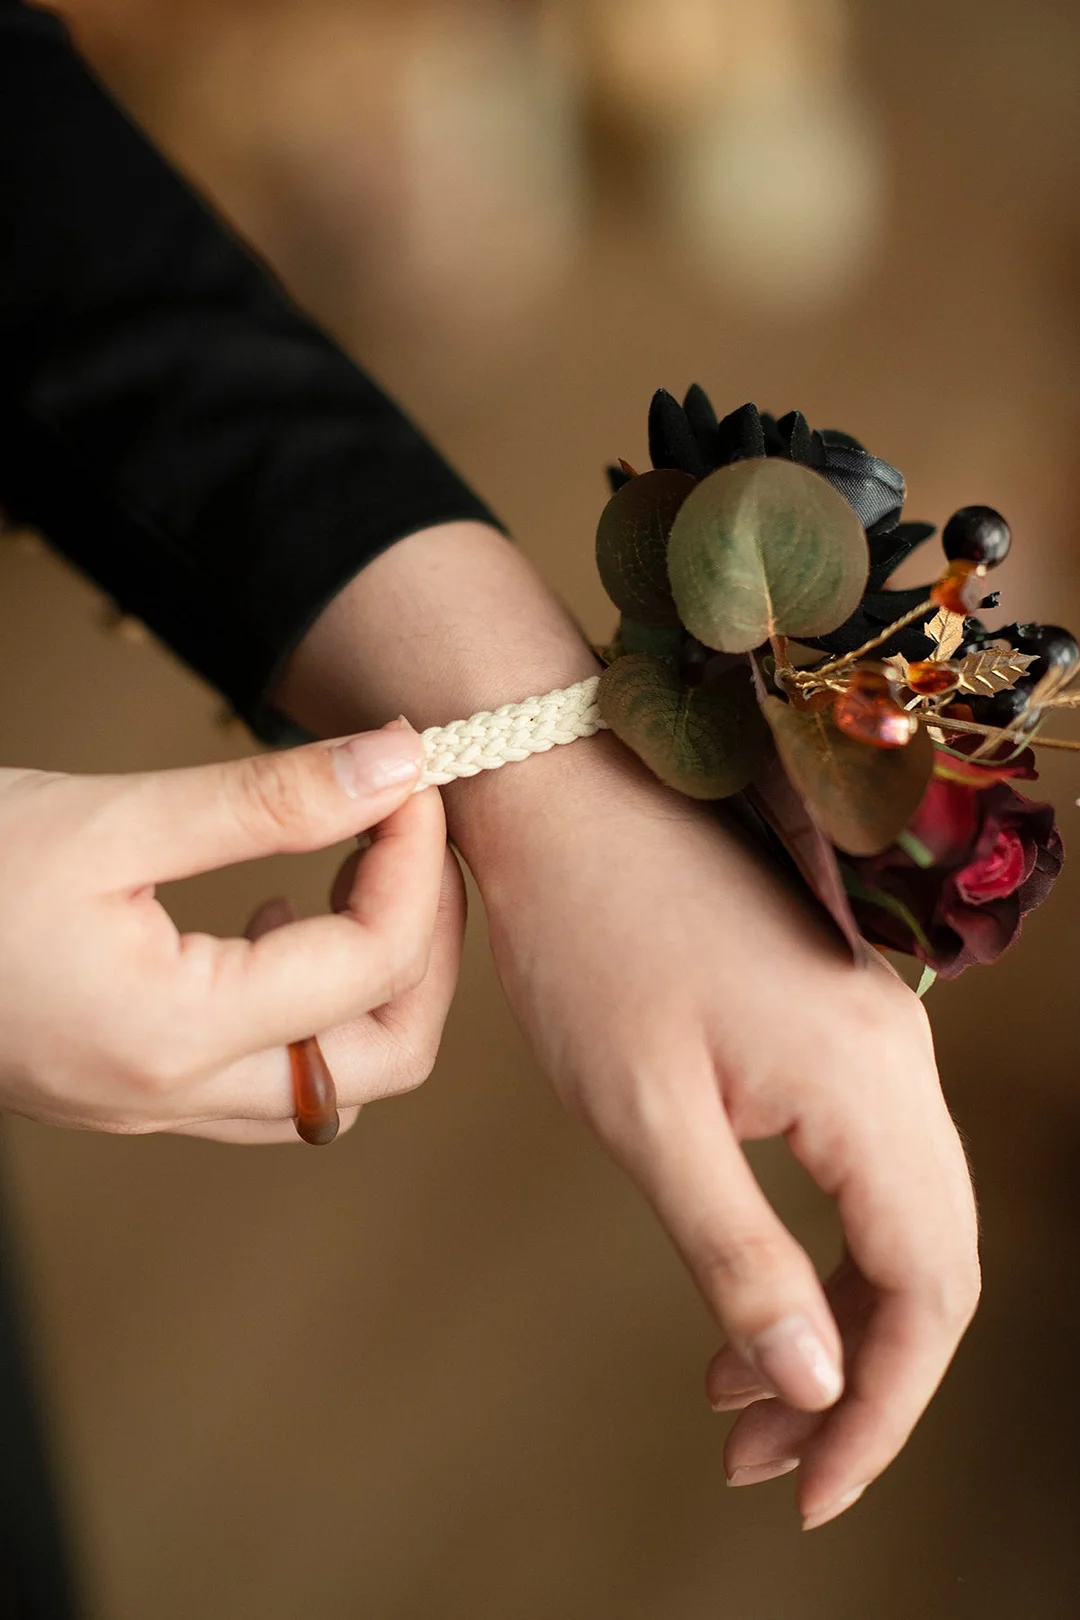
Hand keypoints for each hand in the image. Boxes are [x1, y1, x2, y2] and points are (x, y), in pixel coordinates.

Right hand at [0, 725, 463, 1140]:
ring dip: (375, 980)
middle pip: (390, 1056)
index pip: (372, 960)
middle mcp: (176, 1096)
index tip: (411, 775)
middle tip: (413, 841)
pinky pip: (274, 1078)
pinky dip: (312, 1006)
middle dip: (428, 945)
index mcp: (177, 1034)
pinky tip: (273, 913)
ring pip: (340, 1083)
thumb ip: (265, 800)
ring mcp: (155, 1107)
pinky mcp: (137, 1091)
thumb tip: (397, 767)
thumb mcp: (109, 819)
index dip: (416, 859)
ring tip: (346, 870)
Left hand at [274, 521, 978, 1521]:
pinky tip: (744, 1285)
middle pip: (932, 1258)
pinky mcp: (828, 1018)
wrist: (566, 791)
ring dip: (832, 1316)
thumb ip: (740, 1254)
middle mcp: (894, 1056)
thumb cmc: (586, 938)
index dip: (884, 1409)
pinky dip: (817, 1244)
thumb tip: (818, 1384)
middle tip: (758, 1457)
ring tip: (734, 1394)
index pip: (930, 1285)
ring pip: (897, 1213)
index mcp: (865, 1083)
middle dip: (856, 1377)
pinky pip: (859, 1161)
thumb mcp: (646, 1117)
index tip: (810, 1491)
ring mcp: (869, 1031)